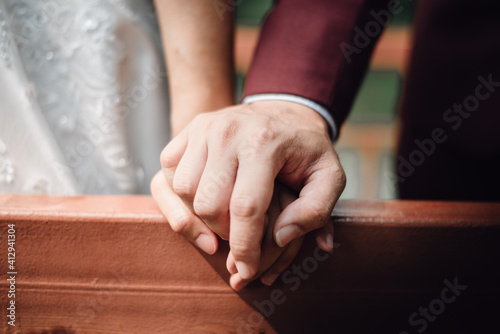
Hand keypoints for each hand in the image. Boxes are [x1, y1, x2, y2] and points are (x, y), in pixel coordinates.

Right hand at [159, 100, 344, 278]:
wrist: (284, 112)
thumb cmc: (306, 150)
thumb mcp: (330, 177)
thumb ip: (316, 211)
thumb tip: (281, 237)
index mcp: (264, 142)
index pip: (245, 207)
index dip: (245, 246)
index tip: (248, 269)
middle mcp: (227, 131)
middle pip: (209, 204)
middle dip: (224, 233)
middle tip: (241, 235)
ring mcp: (203, 129)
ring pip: (183, 192)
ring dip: (201, 217)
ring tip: (225, 220)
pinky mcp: (186, 133)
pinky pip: (165, 176)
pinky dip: (179, 199)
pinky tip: (203, 202)